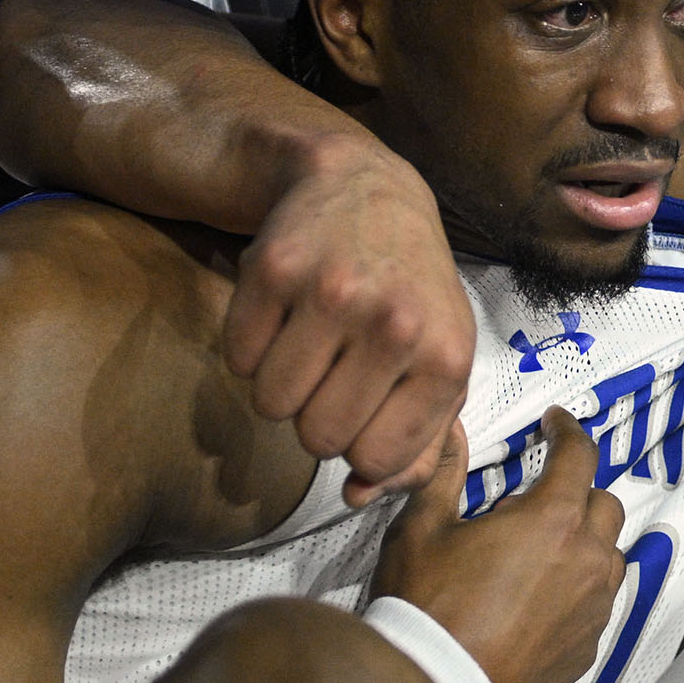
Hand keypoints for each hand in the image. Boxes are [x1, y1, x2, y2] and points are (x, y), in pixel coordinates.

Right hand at [227, 136, 474, 502]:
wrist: (367, 187)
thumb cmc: (411, 289)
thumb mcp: (441, 360)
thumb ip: (418, 442)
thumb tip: (360, 495)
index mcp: (446, 356)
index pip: (378, 459)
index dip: (362, 444)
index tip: (370, 406)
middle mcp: (395, 324)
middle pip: (319, 440)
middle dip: (317, 417)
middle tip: (335, 369)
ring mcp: (332, 293)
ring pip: (271, 406)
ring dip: (281, 385)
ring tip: (311, 339)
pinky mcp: (273, 269)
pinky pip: (237, 360)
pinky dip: (250, 347)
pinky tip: (284, 312)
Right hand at [373, 409, 625, 682]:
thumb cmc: (427, 609)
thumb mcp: (422, 530)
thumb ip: (444, 473)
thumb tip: (452, 431)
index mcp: (552, 520)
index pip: (580, 456)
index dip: (568, 432)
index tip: (556, 424)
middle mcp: (586, 560)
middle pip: (605, 506)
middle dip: (577, 493)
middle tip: (534, 501)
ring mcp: (593, 608)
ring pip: (608, 557)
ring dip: (584, 543)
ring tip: (537, 553)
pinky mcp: (587, 648)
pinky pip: (596, 604)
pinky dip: (577, 590)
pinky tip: (537, 600)